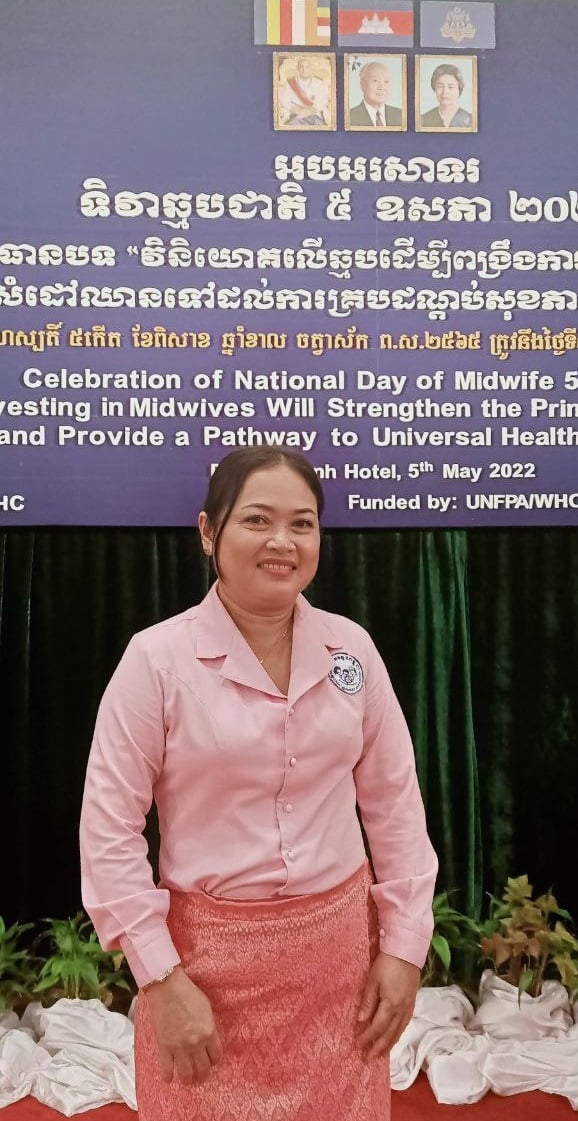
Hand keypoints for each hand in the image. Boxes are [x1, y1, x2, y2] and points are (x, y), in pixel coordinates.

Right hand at [145, 965, 222, 1082]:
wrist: (167, 988)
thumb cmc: (187, 993)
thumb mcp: (206, 1008)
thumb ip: (209, 1025)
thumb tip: (209, 1037)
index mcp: (209, 1032)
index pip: (216, 1056)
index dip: (214, 1060)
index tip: (211, 1060)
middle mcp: (196, 1043)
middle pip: (203, 1068)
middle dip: (203, 1073)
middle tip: (200, 1073)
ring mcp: (179, 1047)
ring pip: (186, 1074)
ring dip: (188, 1079)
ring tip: (187, 1079)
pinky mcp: (164, 1047)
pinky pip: (167, 1069)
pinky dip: (168, 1076)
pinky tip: (169, 1078)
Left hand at [356, 952, 419, 1059]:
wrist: (407, 951)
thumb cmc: (387, 964)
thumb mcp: (373, 980)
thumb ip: (368, 1002)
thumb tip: (360, 1021)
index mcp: (391, 1004)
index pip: (377, 1027)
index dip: (367, 1038)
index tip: (358, 1046)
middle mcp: (402, 1010)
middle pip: (389, 1034)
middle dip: (378, 1047)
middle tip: (368, 1059)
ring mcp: (409, 1007)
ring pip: (398, 1032)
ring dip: (389, 1044)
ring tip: (380, 1055)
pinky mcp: (412, 1003)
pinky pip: (404, 1025)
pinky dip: (397, 1035)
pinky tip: (393, 1038)